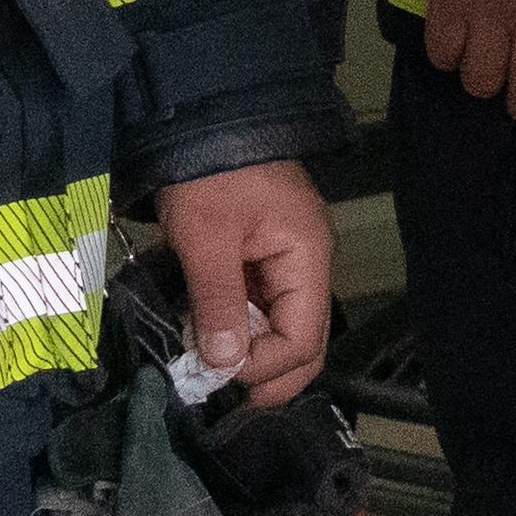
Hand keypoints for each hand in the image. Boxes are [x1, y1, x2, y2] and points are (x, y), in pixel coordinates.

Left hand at [155, 162, 333, 408]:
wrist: (209, 122)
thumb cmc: (211, 177)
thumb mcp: (206, 239)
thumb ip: (218, 304)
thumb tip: (221, 367)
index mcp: (307, 258)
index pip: (302, 339)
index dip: (261, 368)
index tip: (209, 371)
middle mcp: (309, 265)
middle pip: (306, 342)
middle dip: (268, 376)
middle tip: (216, 393)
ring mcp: (290, 263)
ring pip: (286, 330)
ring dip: (251, 355)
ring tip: (205, 366)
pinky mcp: (266, 259)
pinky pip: (265, 310)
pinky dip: (240, 331)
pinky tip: (209, 337)